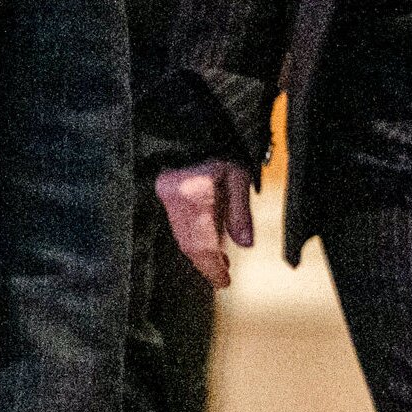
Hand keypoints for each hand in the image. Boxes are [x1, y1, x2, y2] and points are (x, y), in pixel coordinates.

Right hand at [156, 160, 254, 289]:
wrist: (191, 129)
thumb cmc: (218, 150)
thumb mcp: (238, 177)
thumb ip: (240, 212)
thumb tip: (246, 244)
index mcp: (194, 196)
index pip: (201, 243)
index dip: (212, 267)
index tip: (224, 282)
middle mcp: (175, 200)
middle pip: (189, 245)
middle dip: (206, 265)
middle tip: (222, 279)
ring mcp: (167, 198)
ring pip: (183, 238)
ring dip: (201, 255)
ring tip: (221, 264)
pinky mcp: (165, 196)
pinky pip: (180, 227)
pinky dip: (195, 241)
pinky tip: (210, 246)